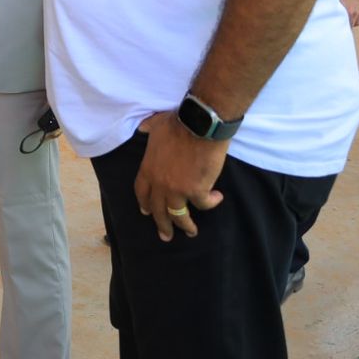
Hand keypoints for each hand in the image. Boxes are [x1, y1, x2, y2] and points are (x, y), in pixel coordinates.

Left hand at [134, 111, 227, 240]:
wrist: (199, 126)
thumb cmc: (178, 123)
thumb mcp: (155, 124)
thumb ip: (147, 129)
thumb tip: (142, 126)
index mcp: (148, 169)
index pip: (142, 192)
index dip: (145, 203)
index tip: (146, 212)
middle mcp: (160, 183)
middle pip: (158, 210)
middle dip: (162, 225)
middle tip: (165, 236)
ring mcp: (178, 189)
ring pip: (179, 215)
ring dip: (186, 225)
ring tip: (191, 232)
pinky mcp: (197, 191)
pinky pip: (204, 204)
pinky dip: (211, 202)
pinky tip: (217, 198)